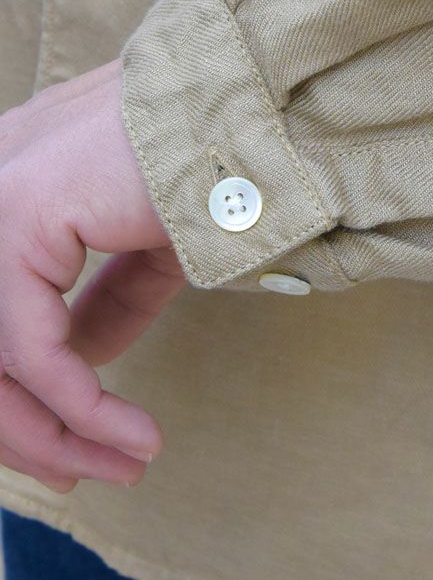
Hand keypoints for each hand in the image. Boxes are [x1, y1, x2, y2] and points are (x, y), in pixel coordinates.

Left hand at [0, 58, 183, 493]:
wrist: (261, 106)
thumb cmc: (223, 153)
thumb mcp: (154, 240)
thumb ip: (108, 295)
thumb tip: (77, 362)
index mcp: (17, 171)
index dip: (21, 389)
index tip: (74, 445)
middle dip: (28, 425)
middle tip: (85, 474)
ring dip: (55, 428)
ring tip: (119, 465)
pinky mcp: (19, 211)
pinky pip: (33, 346)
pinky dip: (79, 405)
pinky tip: (128, 435)